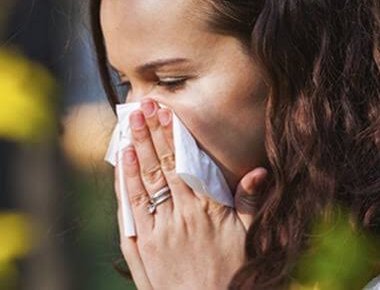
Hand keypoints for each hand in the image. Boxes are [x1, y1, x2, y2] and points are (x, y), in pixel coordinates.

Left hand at [113, 99, 267, 289]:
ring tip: (129, 128)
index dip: (172, 135)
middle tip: (142, 107)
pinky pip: (128, 212)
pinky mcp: (141, 250)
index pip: (184, 163)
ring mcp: (156, 233)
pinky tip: (121, 167)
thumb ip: (251, 203)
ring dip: (134, 154)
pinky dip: (124, 187)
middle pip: (160, 167)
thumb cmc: (233, 277)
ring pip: (141, 185)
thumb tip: (259, 171)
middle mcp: (178, 217)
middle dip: (150, 135)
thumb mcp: (250, 240)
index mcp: (205, 211)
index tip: (165, 112)